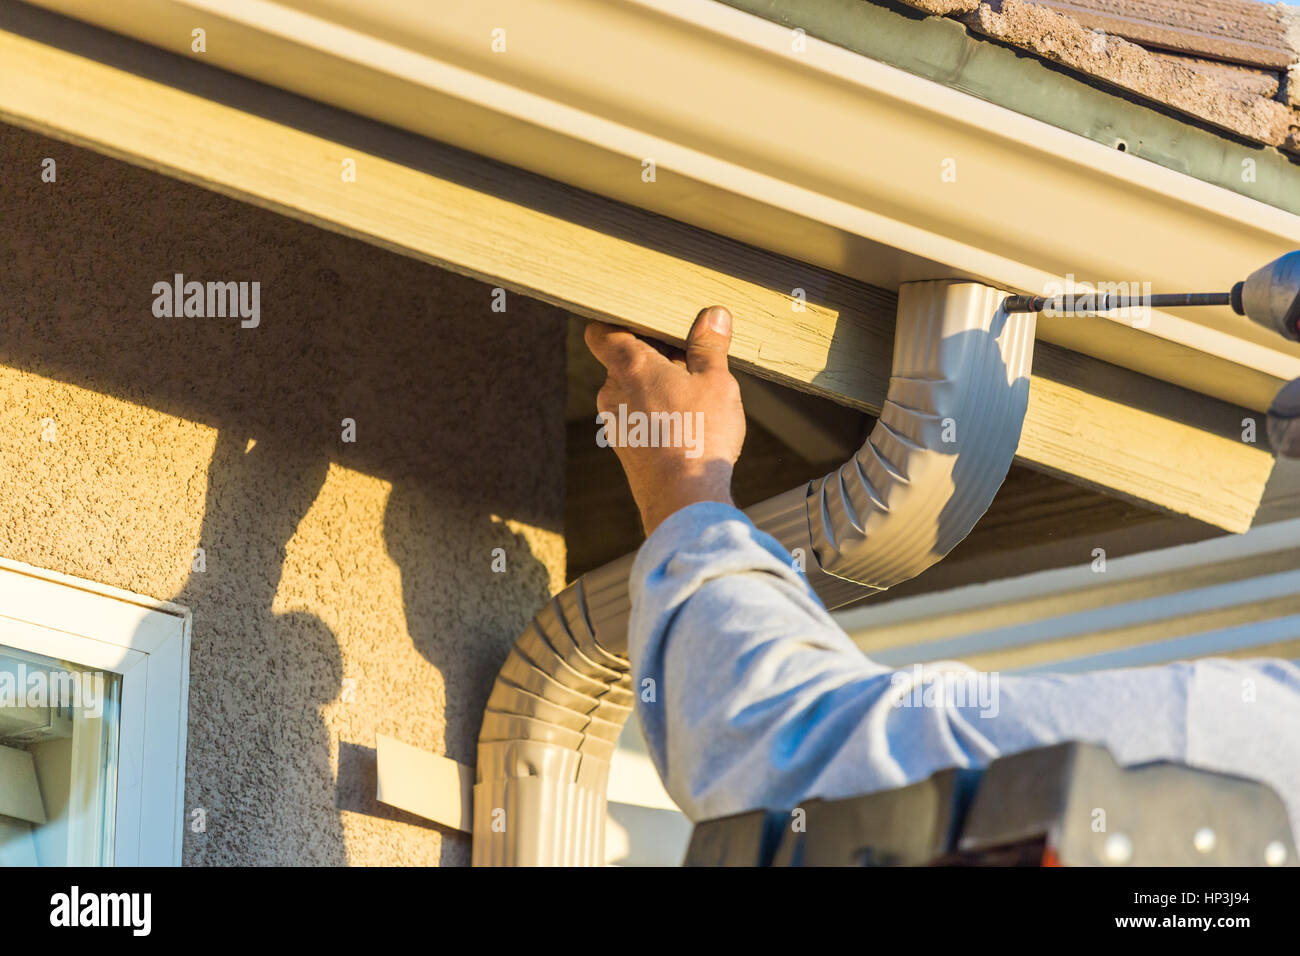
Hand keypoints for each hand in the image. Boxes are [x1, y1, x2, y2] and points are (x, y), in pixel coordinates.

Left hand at [585, 306, 745, 535]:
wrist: (683, 499)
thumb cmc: (699, 435)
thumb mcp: (716, 381)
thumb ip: (710, 346)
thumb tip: (714, 316)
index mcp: (630, 365)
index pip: (601, 331)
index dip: (617, 321)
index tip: (644, 322)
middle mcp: (612, 392)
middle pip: (623, 360)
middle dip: (653, 357)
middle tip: (689, 359)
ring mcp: (614, 422)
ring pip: (632, 391)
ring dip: (657, 387)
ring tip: (694, 395)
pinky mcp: (624, 448)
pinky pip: (636, 418)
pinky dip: (655, 414)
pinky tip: (686, 424)